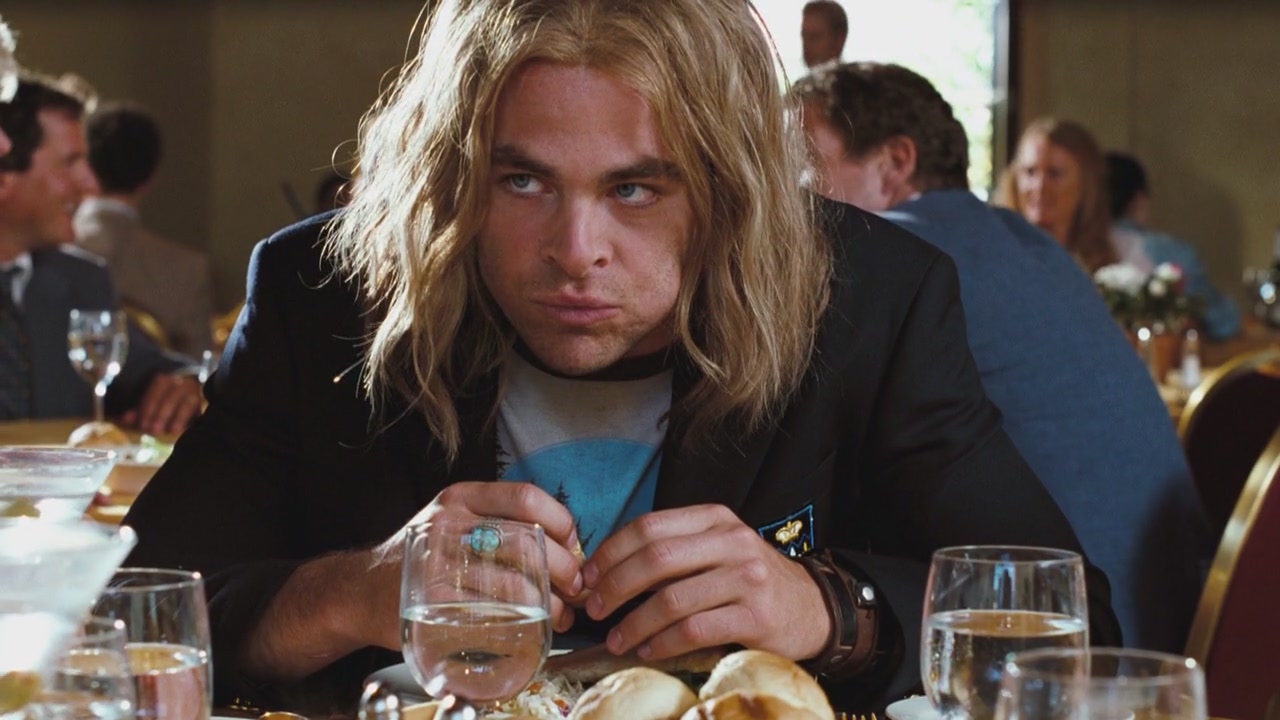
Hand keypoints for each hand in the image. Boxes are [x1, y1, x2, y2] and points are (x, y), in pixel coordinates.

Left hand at [121, 373, 202, 434]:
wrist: (187, 396)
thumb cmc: (162, 404)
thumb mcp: (148, 406)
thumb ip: (138, 412)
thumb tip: (125, 419)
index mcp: (164, 379)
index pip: (156, 390)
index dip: (149, 407)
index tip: (143, 424)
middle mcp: (181, 382)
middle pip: (171, 396)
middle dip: (162, 414)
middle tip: (154, 431)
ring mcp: (194, 390)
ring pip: (187, 401)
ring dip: (178, 417)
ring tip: (171, 431)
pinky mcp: (202, 402)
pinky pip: (198, 409)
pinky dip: (190, 419)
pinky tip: (182, 429)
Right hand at [360, 482, 584, 649]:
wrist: (359, 591)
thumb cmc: (423, 559)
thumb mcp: (455, 523)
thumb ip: (500, 525)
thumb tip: (568, 549)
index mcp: (461, 498)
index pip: (527, 497)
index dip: (562, 523)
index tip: (573, 546)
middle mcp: (449, 523)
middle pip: (528, 541)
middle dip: (565, 570)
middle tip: (575, 589)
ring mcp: (438, 563)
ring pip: (515, 581)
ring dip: (550, 603)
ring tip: (559, 614)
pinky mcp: (432, 602)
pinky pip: (492, 612)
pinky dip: (521, 622)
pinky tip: (531, 627)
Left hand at [581, 504, 830, 661]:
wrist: (812, 608)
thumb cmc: (750, 582)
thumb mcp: (716, 550)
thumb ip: (673, 553)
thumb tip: (605, 573)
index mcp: (714, 519)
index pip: (649, 527)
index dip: (610, 552)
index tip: (588, 577)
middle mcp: (731, 541)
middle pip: (655, 559)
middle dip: (615, 586)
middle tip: (595, 610)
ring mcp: (746, 578)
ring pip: (672, 599)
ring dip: (634, 623)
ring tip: (617, 639)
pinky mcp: (756, 616)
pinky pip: (694, 630)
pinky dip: (662, 643)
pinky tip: (648, 651)